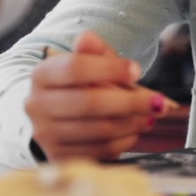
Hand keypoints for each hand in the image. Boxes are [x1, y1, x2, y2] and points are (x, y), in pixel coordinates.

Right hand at [26, 31, 173, 161]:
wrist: (53, 118)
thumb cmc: (76, 87)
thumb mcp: (84, 63)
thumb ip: (92, 51)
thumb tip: (89, 39)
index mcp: (42, 75)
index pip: (76, 68)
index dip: (111, 69)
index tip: (137, 71)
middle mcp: (37, 106)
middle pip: (90, 103)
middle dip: (131, 102)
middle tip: (158, 101)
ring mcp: (46, 135)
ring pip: (99, 130)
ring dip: (132, 123)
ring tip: (149, 115)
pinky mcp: (60, 157)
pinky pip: (101, 151)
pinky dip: (125, 140)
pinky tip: (134, 130)